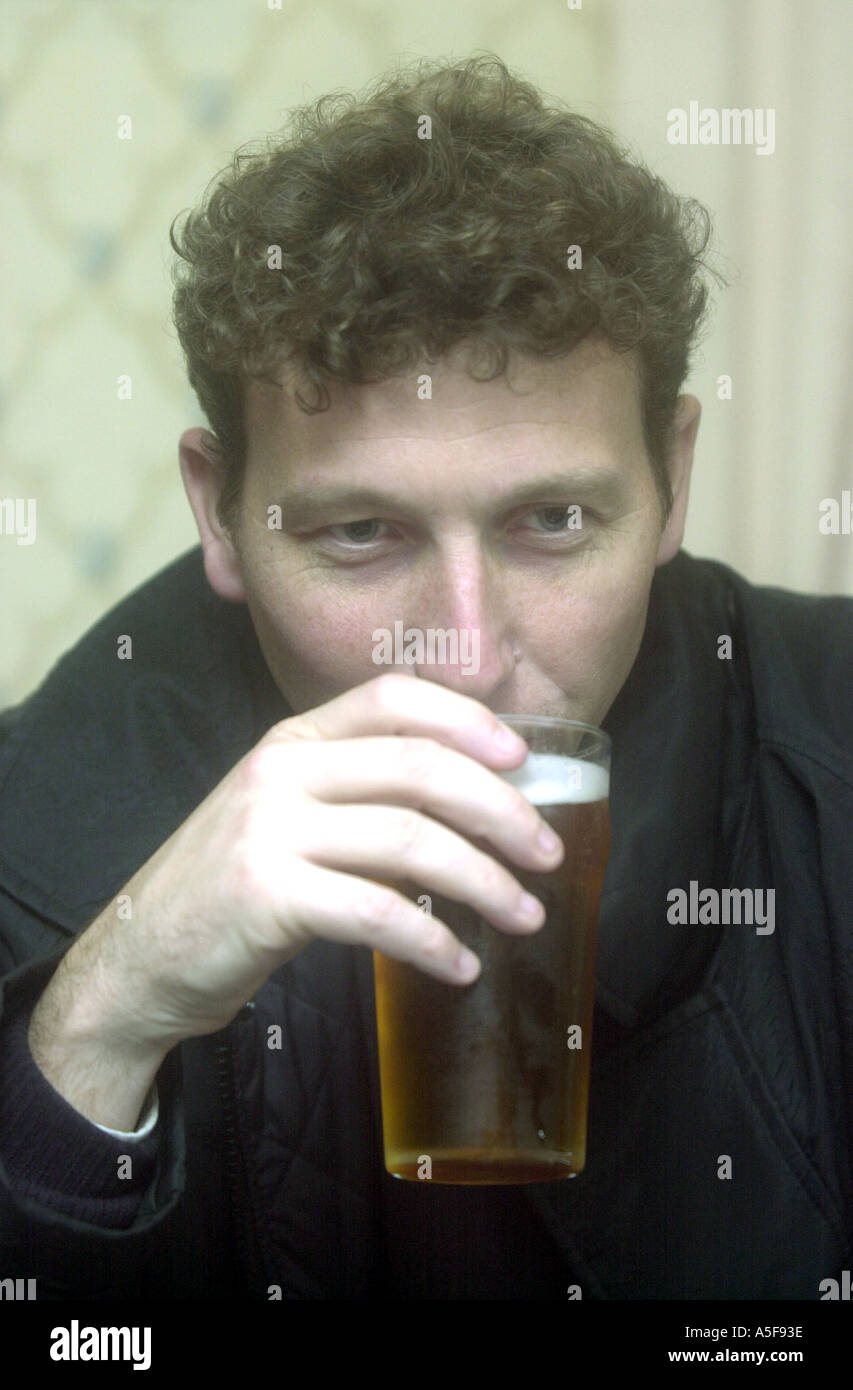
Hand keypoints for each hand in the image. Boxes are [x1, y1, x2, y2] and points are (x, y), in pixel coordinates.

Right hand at [87, 674, 563, 1045]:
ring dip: (486, 881)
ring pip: (411, 841)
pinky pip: (378, 914)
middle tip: (547, 852)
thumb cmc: (233, 887)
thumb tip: (473, 800)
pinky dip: (433, 941)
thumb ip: (356, 792)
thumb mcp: (284, 813)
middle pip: (420, 768)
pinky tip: (461, 964)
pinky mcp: (266, 896)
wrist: (140, 955)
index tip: (523, 758)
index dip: (467, 719)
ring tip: (527, 914)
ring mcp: (270, 830)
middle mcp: (281, 770)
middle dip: (501, 810)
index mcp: (293, 740)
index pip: (393, 696)